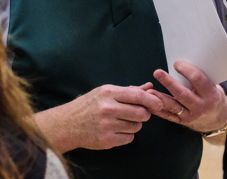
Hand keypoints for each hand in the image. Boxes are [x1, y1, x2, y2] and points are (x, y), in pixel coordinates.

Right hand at [34, 83, 162, 152]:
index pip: (138, 96)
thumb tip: (149, 86)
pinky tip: (116, 130)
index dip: (152, 100)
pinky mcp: (107, 140)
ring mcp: (107, 125)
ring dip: (134, 124)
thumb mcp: (106, 92)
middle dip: (144, 114)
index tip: (159, 104)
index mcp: (108, 93)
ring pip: (137, 126)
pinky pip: (129, 138)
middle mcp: (108, 108)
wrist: (67, 124)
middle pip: (141, 113)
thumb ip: (129, 90)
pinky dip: (126, 135)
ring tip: (122, 121)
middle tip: (137, 113)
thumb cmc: (89, 105)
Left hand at [147, 60, 226, 133]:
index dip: (186, 70)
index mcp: (210, 94)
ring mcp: (191, 116)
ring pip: (173, 107)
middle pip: (182, 94)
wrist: (217, 121)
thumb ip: (202, 78)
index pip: (197, 79)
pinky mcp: (183, 121)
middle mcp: (200, 106)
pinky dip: (158, 110)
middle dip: (169, 83)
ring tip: (149, 91)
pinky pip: (169, 116)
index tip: (176, 63)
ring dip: (160, 98)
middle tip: (157, 72)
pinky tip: (149, 104)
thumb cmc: (213, 97)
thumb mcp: (213, 87)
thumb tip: (186, 59)